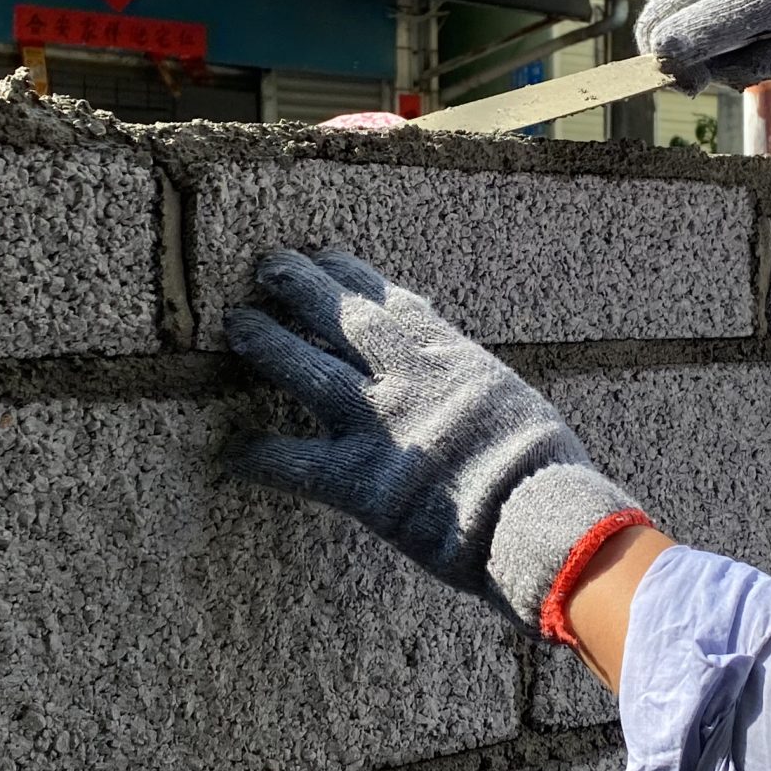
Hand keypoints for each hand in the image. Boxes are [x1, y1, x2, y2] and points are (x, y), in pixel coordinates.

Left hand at [224, 249, 648, 637]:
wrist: (536, 514)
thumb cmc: (542, 469)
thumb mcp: (513, 402)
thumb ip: (473, 387)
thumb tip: (467, 389)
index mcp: (449, 355)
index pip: (388, 301)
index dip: (351, 275)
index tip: (326, 256)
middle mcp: (405, 375)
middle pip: (339, 314)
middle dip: (299, 284)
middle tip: (266, 266)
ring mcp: (375, 422)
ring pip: (304, 367)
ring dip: (266, 341)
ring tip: (235, 322)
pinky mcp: (355, 478)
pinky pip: (290, 460)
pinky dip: (256, 453)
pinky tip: (228, 448)